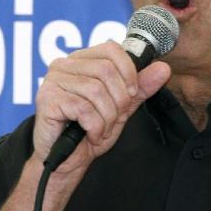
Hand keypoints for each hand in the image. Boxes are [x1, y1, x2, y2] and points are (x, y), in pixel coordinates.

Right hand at [32, 41, 170, 174]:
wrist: (66, 162)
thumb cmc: (90, 131)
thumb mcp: (122, 107)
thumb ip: (140, 87)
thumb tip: (164, 68)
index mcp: (81, 60)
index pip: (111, 49)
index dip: (128, 71)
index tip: (132, 93)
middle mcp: (64, 64)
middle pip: (106, 70)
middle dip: (119, 100)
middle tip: (115, 118)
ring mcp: (53, 80)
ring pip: (96, 90)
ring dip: (107, 116)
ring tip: (101, 129)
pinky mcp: (47, 99)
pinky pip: (83, 108)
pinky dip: (95, 126)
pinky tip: (91, 134)